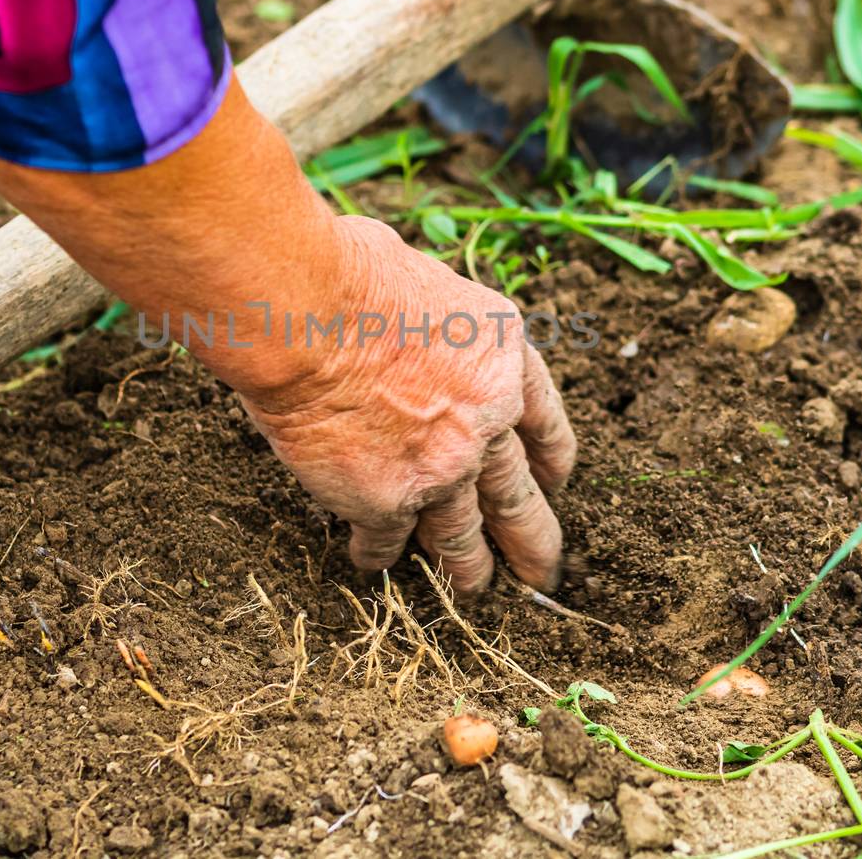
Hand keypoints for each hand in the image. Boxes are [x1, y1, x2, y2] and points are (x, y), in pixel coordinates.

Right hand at [0, 79, 576, 595]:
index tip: (554, 481)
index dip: (551, 459)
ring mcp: (441, 469)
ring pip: (462, 534)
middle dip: (532, 539)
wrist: (307, 308)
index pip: (546, 422)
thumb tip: (419, 331)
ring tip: (473, 589)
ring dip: (467, 565)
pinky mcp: (385, 501)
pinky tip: (372, 563)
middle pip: (519, 494)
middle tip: (541, 570)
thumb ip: (441, 328)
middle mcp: (487, 420)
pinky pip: (385, 541)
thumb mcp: (431, 284)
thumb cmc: (350, 272)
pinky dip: (377, 553)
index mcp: (505, 359)